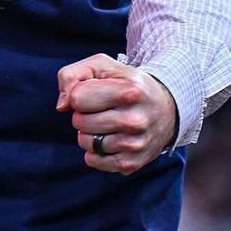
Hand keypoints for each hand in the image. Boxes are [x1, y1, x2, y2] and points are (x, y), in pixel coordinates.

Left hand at [56, 54, 179, 174]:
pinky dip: (95, 151)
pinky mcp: (131, 163)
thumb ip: (73, 75)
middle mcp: (135, 120)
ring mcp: (134, 144)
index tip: (95, 93)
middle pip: (79, 121)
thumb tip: (62, 105)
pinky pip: (93, 161)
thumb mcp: (104, 67)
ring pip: (85, 142)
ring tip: (108, 124)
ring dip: (89, 133)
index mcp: (130, 91)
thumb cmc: (128, 85)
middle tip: (103, 109)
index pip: (77, 97)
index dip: (80, 94)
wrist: (168, 110)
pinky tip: (111, 139)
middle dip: (84, 114)